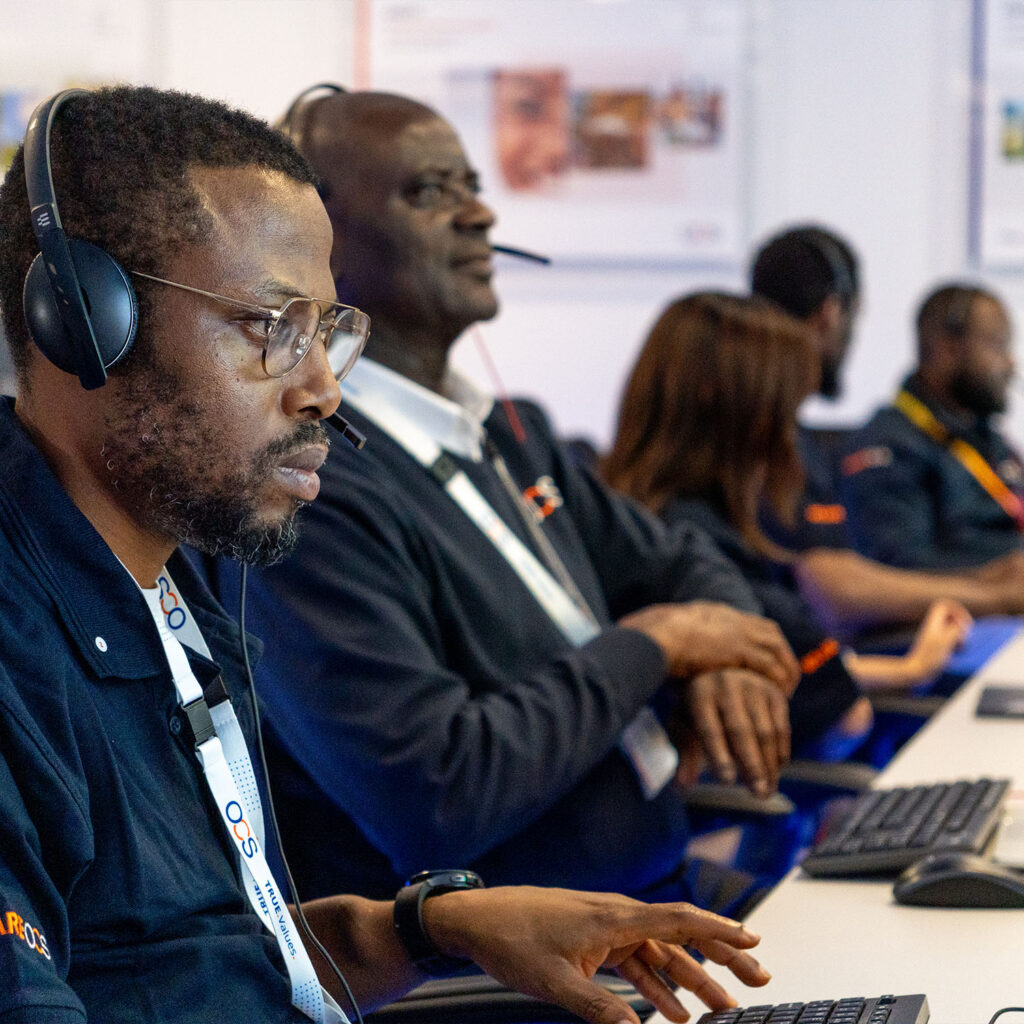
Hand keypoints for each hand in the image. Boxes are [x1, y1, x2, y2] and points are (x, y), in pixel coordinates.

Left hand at [423, 886, 769, 1023]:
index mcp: (614, 917)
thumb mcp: (556, 981)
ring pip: (660, 955)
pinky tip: (672, 1015)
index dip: (719, 932)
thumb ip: (600, 1010)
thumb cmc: (513, 938)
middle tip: (757, 981)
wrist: (477, 919)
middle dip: (720, 959)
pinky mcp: (592, 941)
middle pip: (680, 937)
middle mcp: (617, 918)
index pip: (679, 920)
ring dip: (690, 982)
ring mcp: (605, 929)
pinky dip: (657, 988)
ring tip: (721, 1011)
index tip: (754, 943)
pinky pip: (635, 965)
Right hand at [620, 602, 799, 694]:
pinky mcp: (741, 650)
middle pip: (772, 633)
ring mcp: (738, 632)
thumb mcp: (673, 635)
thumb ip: (682, 643)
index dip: (765, 641)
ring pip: (778, 649)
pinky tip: (779, 694)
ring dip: (786, 669)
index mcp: (718, 613)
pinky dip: (778, 680)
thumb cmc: (656, 639)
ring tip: (787, 690)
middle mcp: (733, 619)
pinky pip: (771, 666)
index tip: (770, 660)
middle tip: (786, 675)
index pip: (753, 623)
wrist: (658, 636)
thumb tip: (675, 659)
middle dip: (783, 653)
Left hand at [671, 668, 790, 795]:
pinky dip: (781, 752)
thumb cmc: (698, 709)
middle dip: (751, 765)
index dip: (718, 756)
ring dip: (769, 765)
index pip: (709, 728)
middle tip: (758, 794)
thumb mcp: (684, 725)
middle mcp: (727, 685)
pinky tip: (776, 770)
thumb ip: (684, 754)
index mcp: (699, 693)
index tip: (727, 782)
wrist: (723, 676)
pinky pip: (782, 728)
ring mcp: (754, 687)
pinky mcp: (774, 694)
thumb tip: (682, 786)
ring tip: (767, 790)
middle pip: (741, 730)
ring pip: (766, 732)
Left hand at [904, 599, 972, 681]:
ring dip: (962, 637)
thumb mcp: (944, 642)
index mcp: (933, 623)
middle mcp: (934, 628)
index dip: (958, 610)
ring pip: (954, 630)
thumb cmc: (929, 659)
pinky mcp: (939, 648)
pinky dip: (958, 646)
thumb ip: (955, 630)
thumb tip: (963, 626)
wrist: (916, 673)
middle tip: (964, 636)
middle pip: (952, 616)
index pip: (944, 605)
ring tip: (960, 647)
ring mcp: (936, 638)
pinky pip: (953, 641)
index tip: (964, 624)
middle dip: (963, 625)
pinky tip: (956, 654)